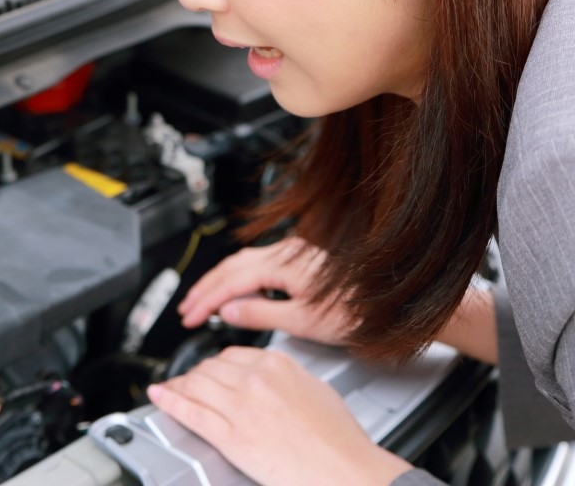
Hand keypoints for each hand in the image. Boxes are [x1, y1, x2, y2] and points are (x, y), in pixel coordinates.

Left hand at [148, 346, 411, 485]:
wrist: (346, 471)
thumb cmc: (340, 440)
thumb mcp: (316, 390)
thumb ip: (286, 377)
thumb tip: (270, 376)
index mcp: (277, 365)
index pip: (232, 355)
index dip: (216, 364)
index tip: (211, 369)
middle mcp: (255, 380)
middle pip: (210, 367)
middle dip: (196, 374)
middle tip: (190, 381)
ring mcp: (241, 407)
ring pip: (197, 385)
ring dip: (180, 385)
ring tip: (172, 387)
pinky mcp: (231, 436)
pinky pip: (192, 412)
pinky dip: (170, 401)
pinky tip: (160, 395)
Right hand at [179, 237, 352, 345]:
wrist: (387, 304)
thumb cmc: (355, 313)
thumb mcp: (303, 322)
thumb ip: (261, 314)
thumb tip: (228, 311)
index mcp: (285, 264)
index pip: (232, 282)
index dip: (207, 300)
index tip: (190, 317)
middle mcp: (287, 252)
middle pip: (232, 266)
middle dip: (205, 288)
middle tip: (187, 309)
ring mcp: (293, 253)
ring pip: (243, 262)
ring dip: (220, 281)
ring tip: (202, 301)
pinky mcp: (299, 259)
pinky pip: (257, 263)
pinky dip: (238, 277)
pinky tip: (235, 291)